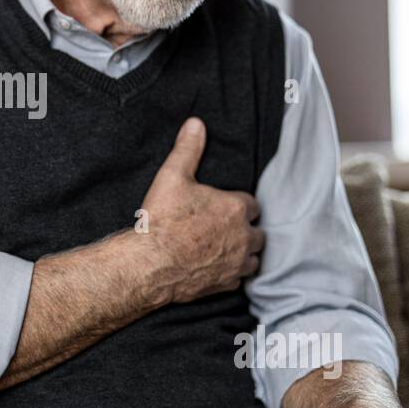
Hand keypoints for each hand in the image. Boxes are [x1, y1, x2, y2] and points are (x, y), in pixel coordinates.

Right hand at [138, 116, 264, 305]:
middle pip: (258, 232)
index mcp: (235, 208)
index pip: (252, 205)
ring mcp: (236, 262)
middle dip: (246, 229)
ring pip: (254, 257)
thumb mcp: (172, 176)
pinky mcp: (226, 283)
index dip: (238, 205)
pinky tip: (217, 267)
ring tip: (226, 247)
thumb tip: (196, 123)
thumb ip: (188, 149)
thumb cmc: (162, 219)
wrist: (150, 263)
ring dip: (244, 252)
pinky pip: (239, 278)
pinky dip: (231, 272)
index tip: (224, 206)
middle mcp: (243, 236)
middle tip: (225, 227)